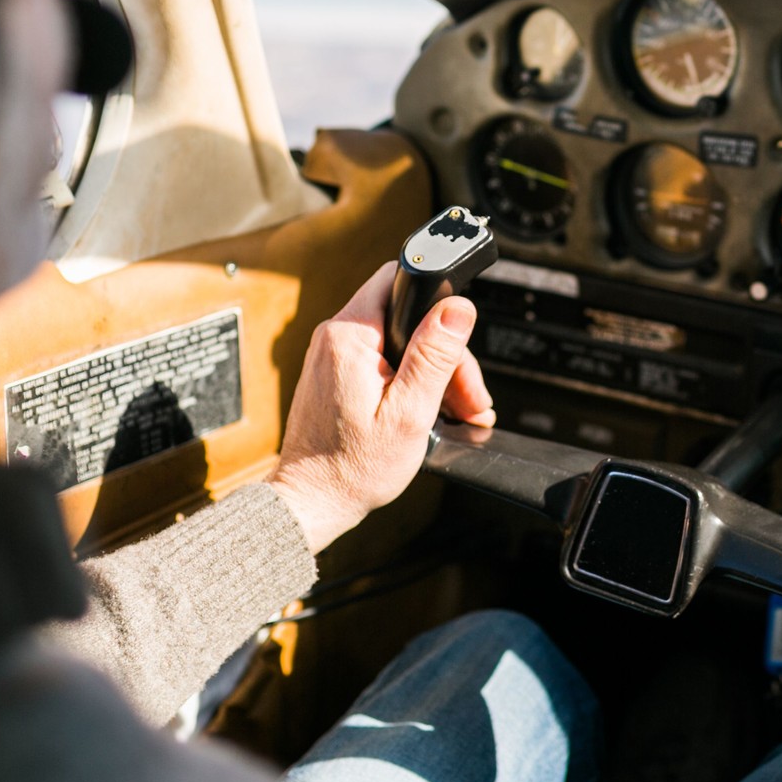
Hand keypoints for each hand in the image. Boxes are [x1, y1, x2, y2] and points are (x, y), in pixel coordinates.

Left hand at [268, 261, 496, 551]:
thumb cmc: (353, 468)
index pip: (399, 280)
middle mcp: (334, 336)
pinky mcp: (334, 372)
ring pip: (398, 341)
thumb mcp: (409, 412)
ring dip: (432, 373)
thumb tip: (458, 308)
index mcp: (350, 336)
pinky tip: (428, 410)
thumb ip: (434, 356)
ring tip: (457, 412)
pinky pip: (382, 360)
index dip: (438, 305)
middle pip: (407, 319)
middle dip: (445, 356)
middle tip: (468, 398)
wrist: (313, 502)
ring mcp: (331, 354)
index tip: (457, 344)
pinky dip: (408, 382)